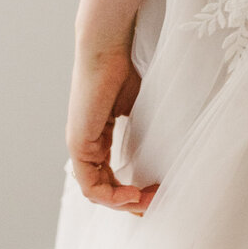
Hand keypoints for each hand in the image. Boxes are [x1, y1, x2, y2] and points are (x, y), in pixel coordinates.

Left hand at [66, 41, 157, 215]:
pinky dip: (111, 196)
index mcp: (100, 135)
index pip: (111, 176)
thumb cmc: (129, 64)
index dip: (134, 190)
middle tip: (156, 204)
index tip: (160, 190)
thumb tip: (168, 149)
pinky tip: (132, 194)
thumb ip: (145, 129)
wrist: (109, 44)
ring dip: (122, 203)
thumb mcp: (141, 105)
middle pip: (105, 189)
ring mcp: (81, 145)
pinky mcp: (79, 143)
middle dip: (131, 203)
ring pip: (97, 191)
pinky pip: (91, 184)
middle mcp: (87, 143)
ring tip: (147, 202)